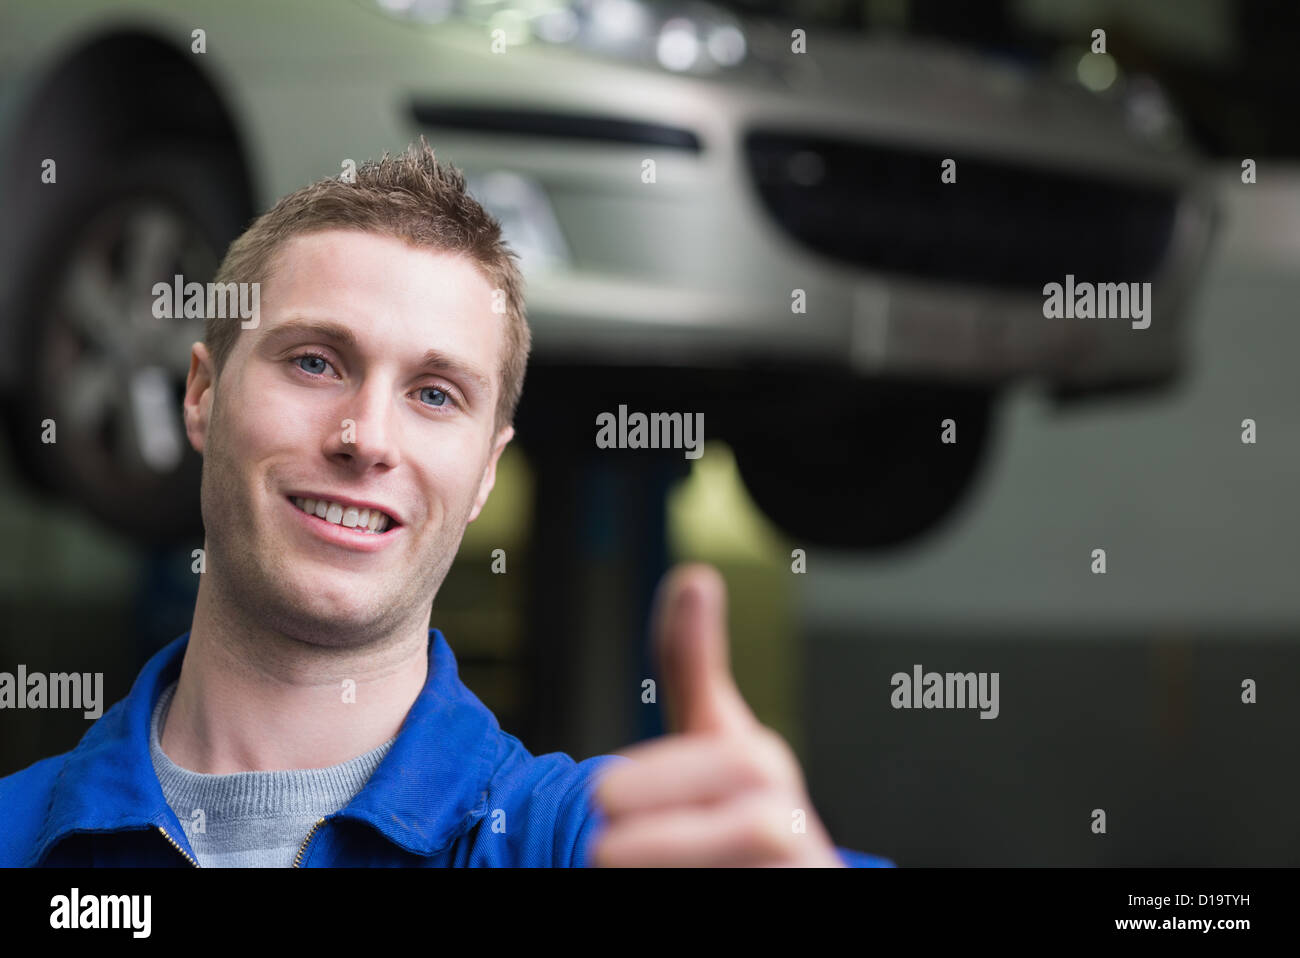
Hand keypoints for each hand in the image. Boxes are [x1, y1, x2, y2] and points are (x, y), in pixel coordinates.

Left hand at [591, 562, 843, 866]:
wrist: (774, 877)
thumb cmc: (733, 803)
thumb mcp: (712, 733)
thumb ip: (694, 665)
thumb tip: (694, 578)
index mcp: (767, 769)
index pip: (742, 766)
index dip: (669, 779)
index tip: (604, 793)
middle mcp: (796, 825)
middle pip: (759, 828)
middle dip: (671, 838)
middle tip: (601, 846)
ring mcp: (799, 871)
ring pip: (758, 874)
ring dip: (677, 869)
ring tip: (610, 866)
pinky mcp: (795, 899)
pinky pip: (752, 895)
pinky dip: (702, 896)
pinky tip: (654, 894)